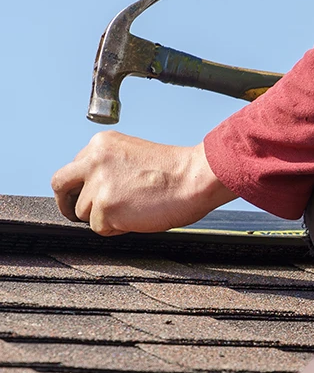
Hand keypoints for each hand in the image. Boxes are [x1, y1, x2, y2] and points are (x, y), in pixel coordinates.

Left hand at [51, 132, 236, 235]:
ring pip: (83, 212)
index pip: (74, 167)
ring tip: (131, 211)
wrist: (193, 178)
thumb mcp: (132, 155)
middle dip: (66, 201)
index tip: (87, 194)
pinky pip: (99, 227)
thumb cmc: (174, 171)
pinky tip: (136, 217)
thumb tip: (94, 188)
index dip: (82, 184)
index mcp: (101, 144)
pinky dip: (116, 228)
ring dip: (102, 217)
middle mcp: (93, 160)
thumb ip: (108, 166)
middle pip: (61, 185)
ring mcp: (97, 185)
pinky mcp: (105, 208)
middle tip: (75, 212)